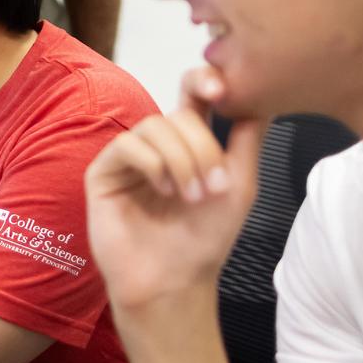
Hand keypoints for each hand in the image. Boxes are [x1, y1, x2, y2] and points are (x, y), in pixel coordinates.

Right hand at [86, 64, 266, 311]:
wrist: (173, 281)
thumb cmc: (204, 239)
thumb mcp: (240, 185)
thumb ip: (248, 139)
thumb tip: (258, 97)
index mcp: (189, 143)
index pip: (193, 96)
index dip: (203, 81)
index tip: (219, 89)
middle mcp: (158, 145)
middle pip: (180, 114)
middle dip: (203, 147)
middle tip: (214, 187)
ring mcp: (129, 157)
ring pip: (155, 126)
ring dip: (181, 159)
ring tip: (190, 195)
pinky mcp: (103, 172)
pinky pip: (127, 144)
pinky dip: (152, 163)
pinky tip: (163, 189)